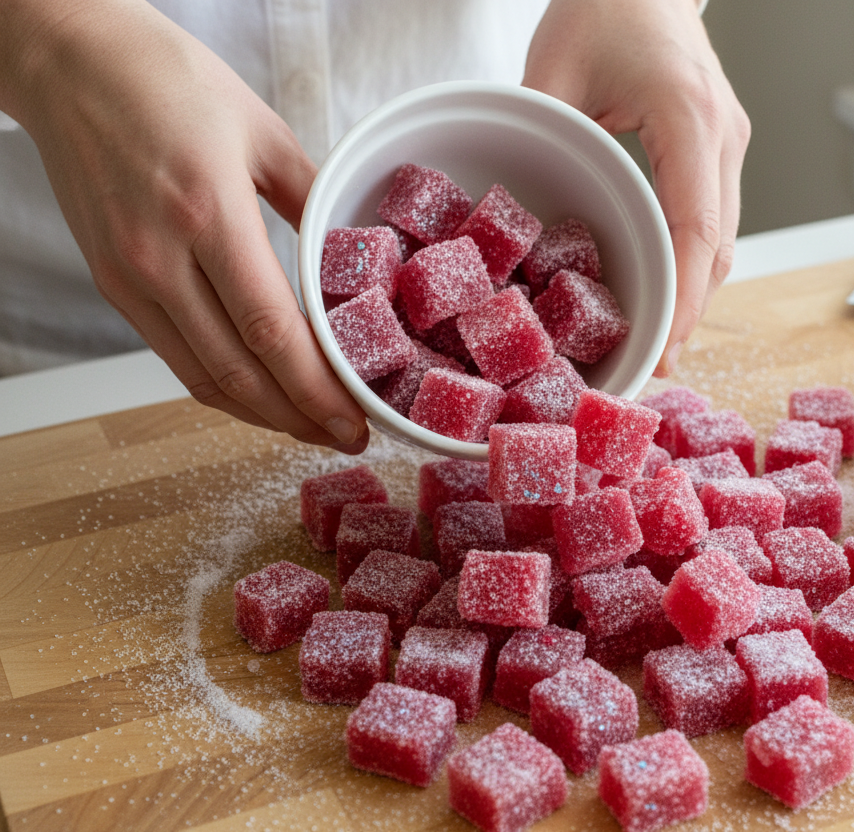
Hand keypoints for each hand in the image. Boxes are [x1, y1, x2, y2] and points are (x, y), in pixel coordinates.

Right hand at [0, 0, 368, 451]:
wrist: (72, 59)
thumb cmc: (169, 81)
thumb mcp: (263, 131)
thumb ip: (315, 200)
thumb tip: (361, 254)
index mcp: (207, 214)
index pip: (270, 332)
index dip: (316, 391)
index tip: (356, 421)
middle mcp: (160, 257)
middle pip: (238, 373)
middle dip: (299, 419)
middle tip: (347, 438)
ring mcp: (129, 276)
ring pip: (201, 377)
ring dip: (261, 414)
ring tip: (311, 427)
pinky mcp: (112, 282)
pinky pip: (174, 355)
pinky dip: (222, 385)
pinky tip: (260, 391)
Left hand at [523, 0, 749, 376]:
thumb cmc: (607, 2)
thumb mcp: (552, 65)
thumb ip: (536, 137)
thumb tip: (509, 215)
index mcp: (690, 118)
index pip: (697, 227)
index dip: (684, 299)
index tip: (662, 350)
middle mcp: (724, 139)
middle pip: (719, 250)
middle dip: (688, 315)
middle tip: (648, 370)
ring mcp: (728, 147)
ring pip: (722, 243)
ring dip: (693, 297)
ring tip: (653, 347)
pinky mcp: (717, 153)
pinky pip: (710, 224)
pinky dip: (689, 268)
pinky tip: (659, 295)